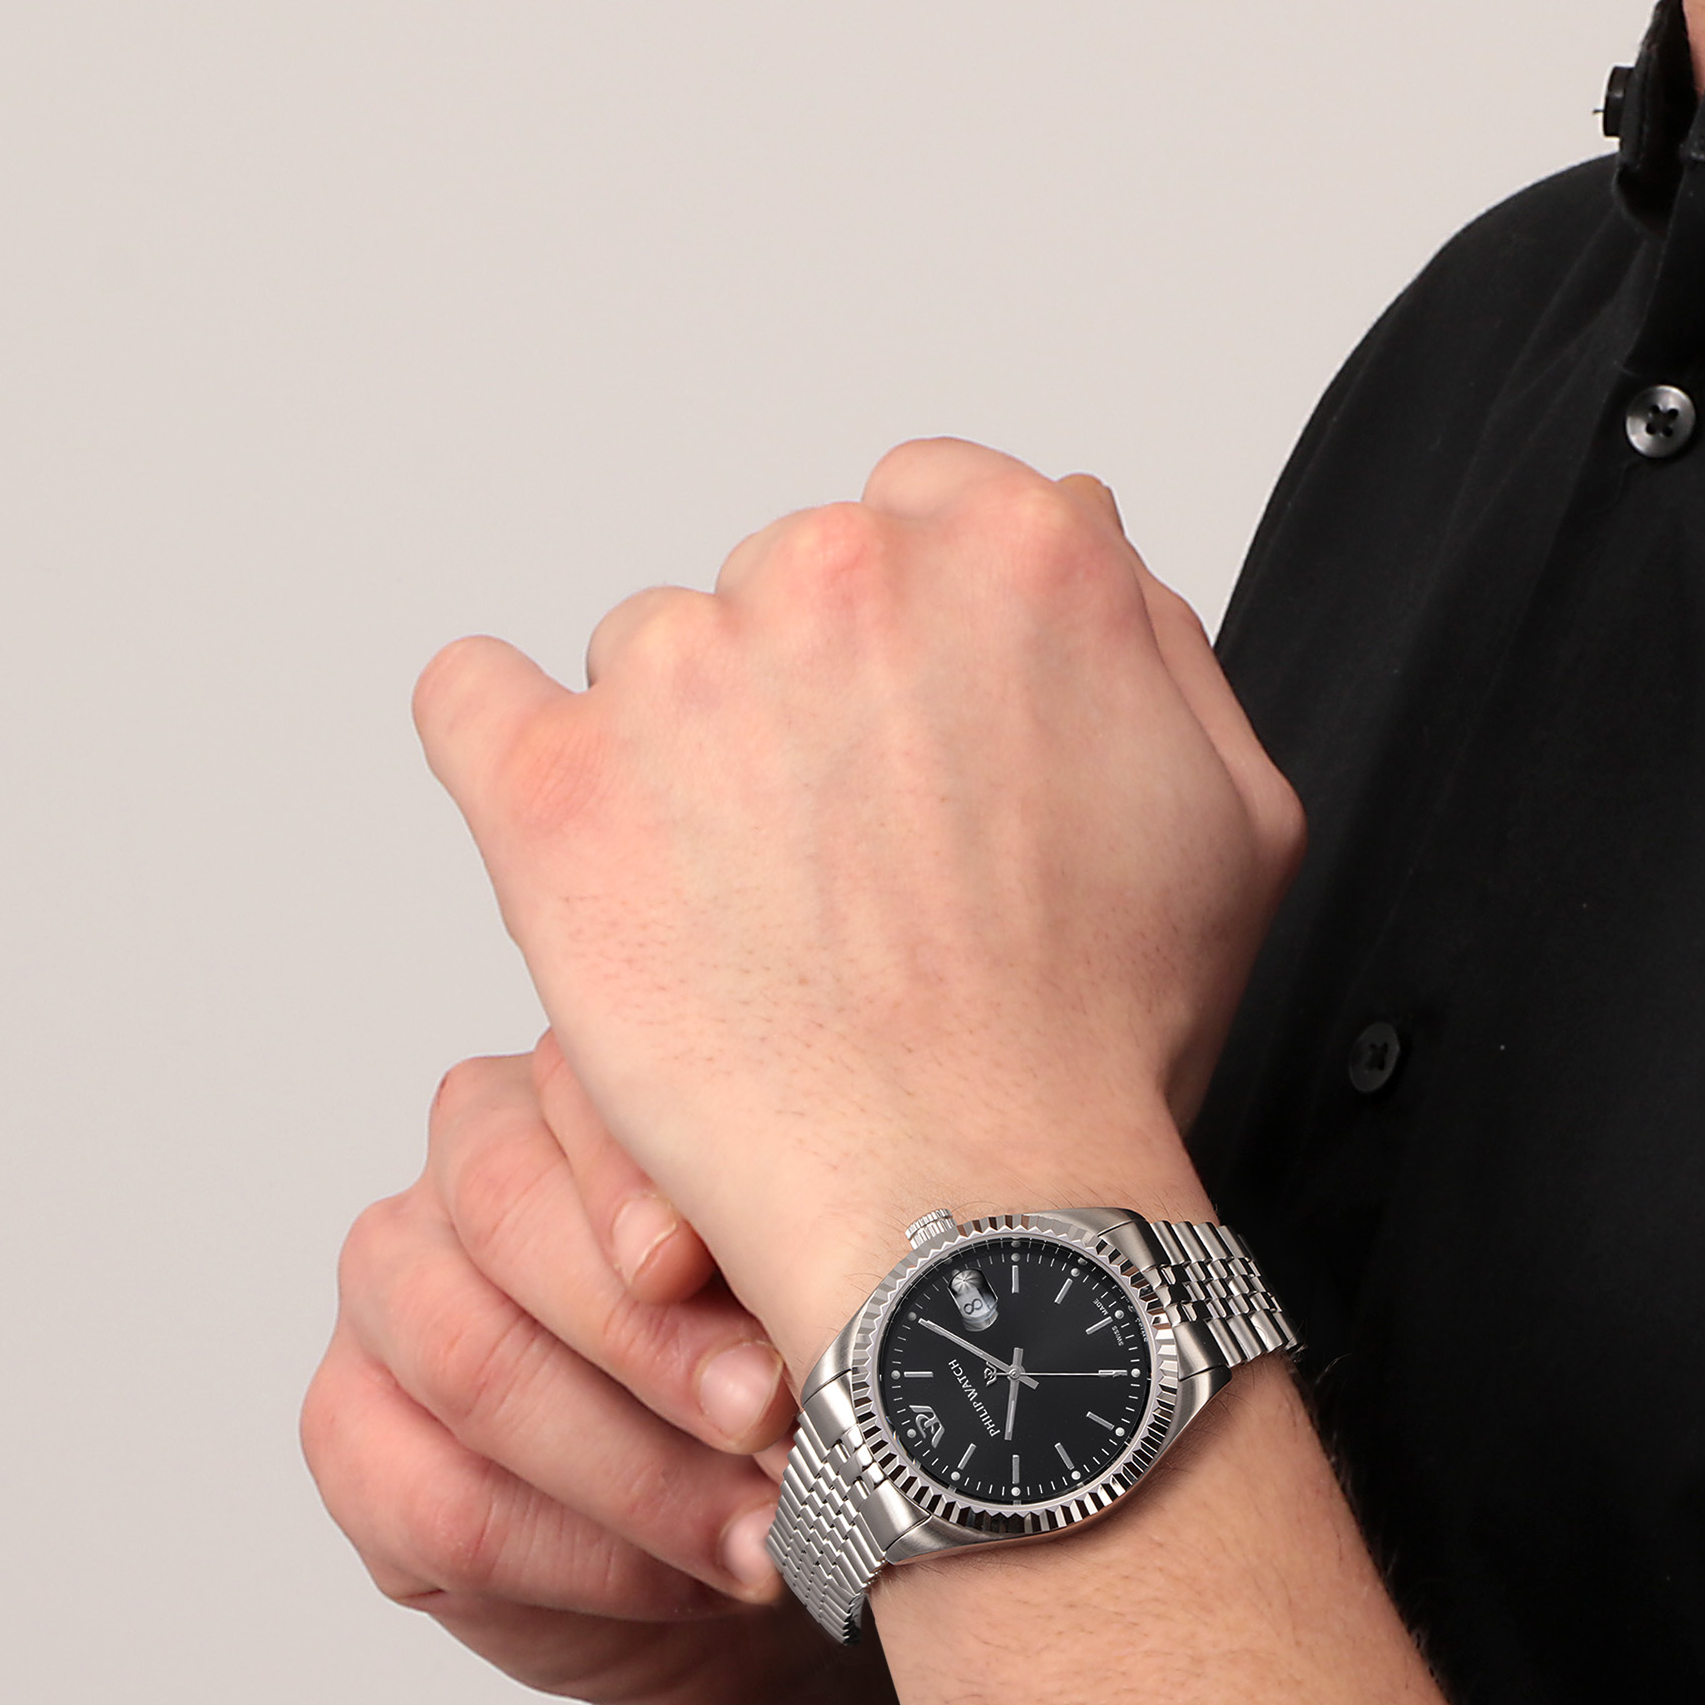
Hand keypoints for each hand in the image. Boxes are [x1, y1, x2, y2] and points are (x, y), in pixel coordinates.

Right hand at [302, 1033, 845, 1704]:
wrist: (755, 1538)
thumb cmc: (796, 1371)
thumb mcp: (814, 1293)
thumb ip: (789, 1252)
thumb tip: (825, 1280)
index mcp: (581, 1084)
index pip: (577, 1088)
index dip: (641, 1183)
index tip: (710, 1264)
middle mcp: (464, 1164)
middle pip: (509, 1218)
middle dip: (653, 1338)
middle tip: (773, 1418)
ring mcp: (390, 1294)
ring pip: (474, 1367)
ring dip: (637, 1473)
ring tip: (763, 1533)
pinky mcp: (350, 1434)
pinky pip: (441, 1506)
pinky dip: (586, 1560)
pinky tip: (685, 1582)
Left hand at [408, 445, 1305, 1366]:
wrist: (975, 1197)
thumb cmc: (1106, 1028)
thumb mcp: (1233, 803)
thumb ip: (1148, 632)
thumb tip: (1070, 526)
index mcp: (1016, 549)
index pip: (921, 507)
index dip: (924, 635)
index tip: (918, 737)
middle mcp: (846, 572)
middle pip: (786, 581)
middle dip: (808, 694)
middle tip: (849, 852)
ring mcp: (684, 670)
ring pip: (651, 652)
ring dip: (685, 746)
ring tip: (749, 904)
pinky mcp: (553, 782)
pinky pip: (471, 694)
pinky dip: (504, 740)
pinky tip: (575, 821)